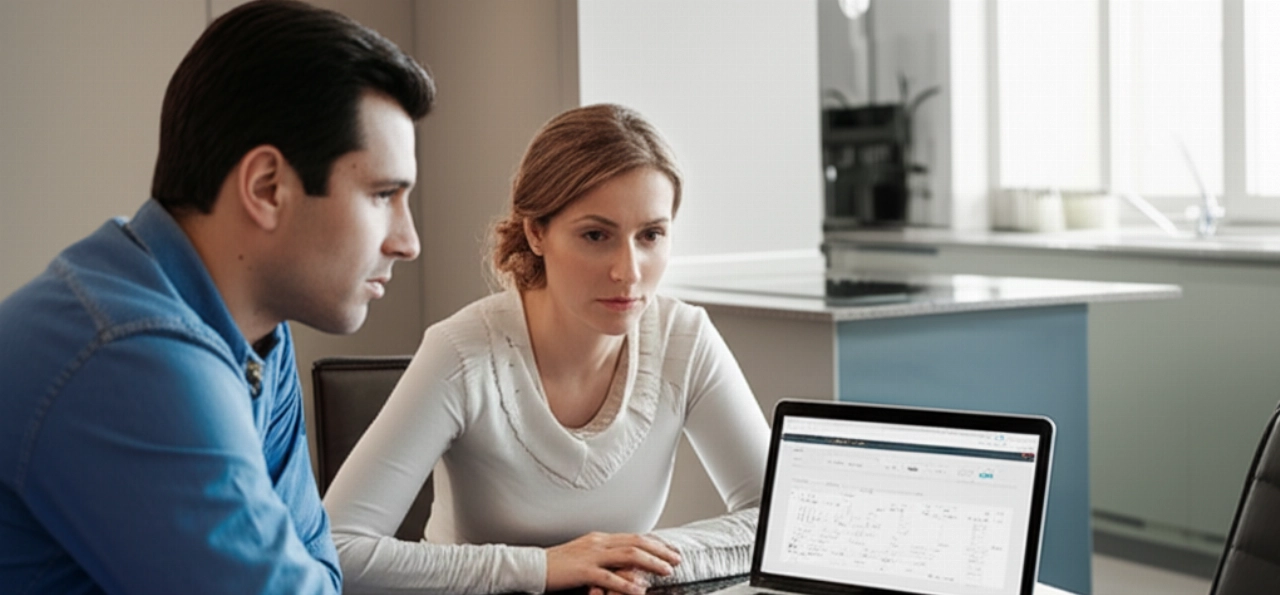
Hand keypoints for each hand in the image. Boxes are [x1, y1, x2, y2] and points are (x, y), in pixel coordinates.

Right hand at [545, 531, 680, 594]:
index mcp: (600, 538)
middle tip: (677, 558)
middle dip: (660, 550)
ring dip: (651, 562)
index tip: (671, 549)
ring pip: (628, 556)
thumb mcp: (586, 554)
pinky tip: (639, 589)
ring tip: (667, 570)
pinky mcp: (583, 571)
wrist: (534, 566)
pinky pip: (609, 577)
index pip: (634, 537)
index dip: (656, 543)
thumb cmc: (559, 564)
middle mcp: (599, 543)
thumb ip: (606, 555)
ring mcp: (591, 556)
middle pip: (636, 543)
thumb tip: (627, 562)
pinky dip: (626, 583)